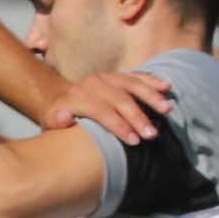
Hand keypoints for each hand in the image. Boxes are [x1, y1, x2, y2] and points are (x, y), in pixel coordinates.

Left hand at [37, 67, 172, 144]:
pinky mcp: (118, 76)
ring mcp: (107, 77)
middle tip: (152, 134)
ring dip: (151, 97)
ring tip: (167, 109)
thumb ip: (57, 120)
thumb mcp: (51, 121)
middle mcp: (93, 83)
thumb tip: (64, 117)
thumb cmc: (59, 117)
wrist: (60, 97)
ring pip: (132, 85)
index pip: (101, 110)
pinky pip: (137, 76)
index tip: (134, 141)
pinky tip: (167, 87)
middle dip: (138, 117)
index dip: (118, 126)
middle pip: (120, 99)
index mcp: (77, 95)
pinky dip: (153, 81)